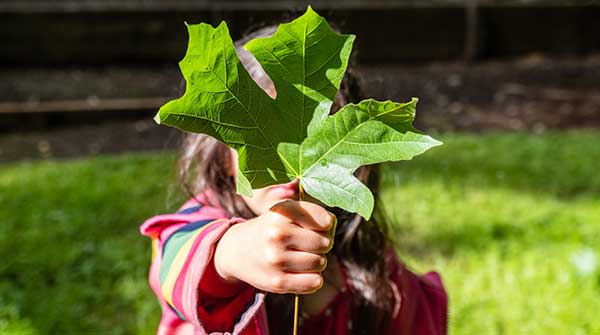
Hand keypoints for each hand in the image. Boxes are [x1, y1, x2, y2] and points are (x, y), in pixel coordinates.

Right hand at [214, 200, 335, 293]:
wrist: (237, 250)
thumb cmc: (272, 228)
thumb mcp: (286, 211)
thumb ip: (313, 214)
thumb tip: (331, 225)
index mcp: (282, 212)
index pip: (325, 221)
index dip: (326, 225)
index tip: (316, 226)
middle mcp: (277, 234)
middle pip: (325, 243)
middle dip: (321, 244)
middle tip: (307, 243)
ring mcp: (276, 259)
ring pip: (320, 263)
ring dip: (316, 261)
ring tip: (300, 256)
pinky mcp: (277, 281)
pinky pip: (314, 282)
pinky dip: (313, 278)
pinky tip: (301, 272)